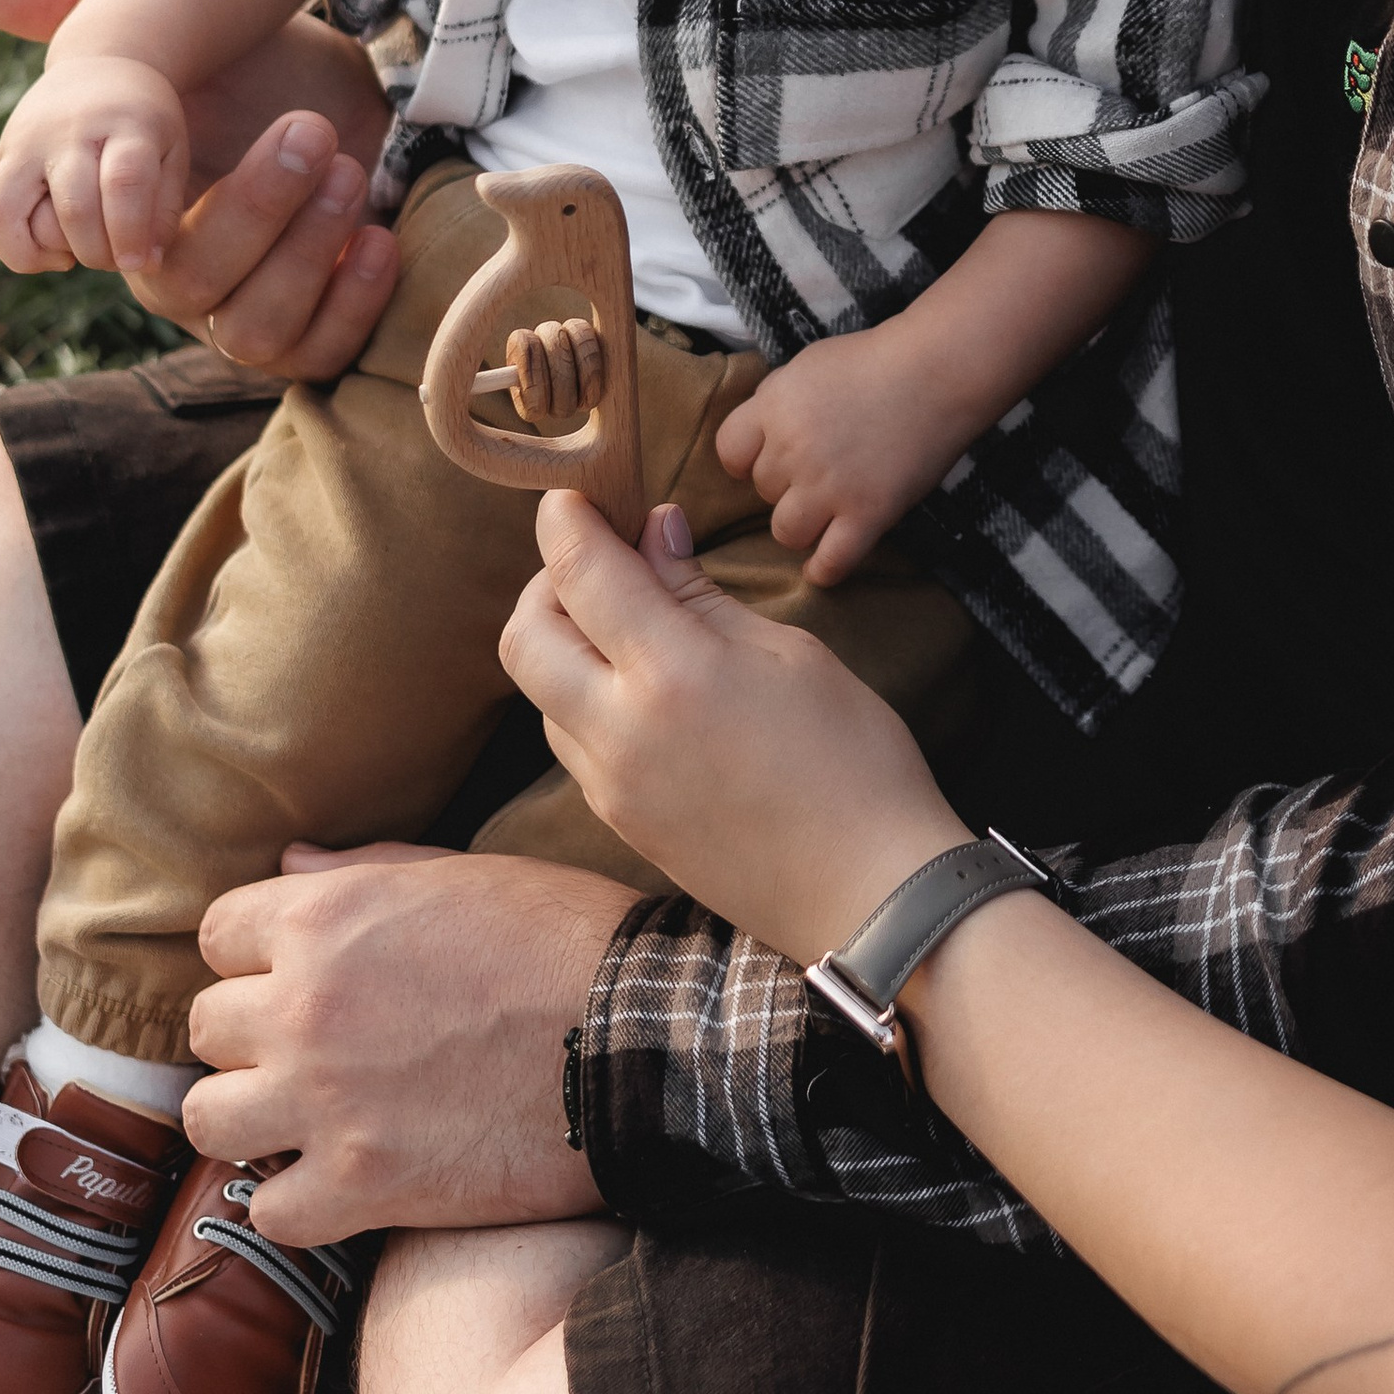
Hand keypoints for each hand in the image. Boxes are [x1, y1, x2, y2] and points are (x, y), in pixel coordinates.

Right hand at [0, 0, 400, 379]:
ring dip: (307, 251)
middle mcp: (181, 282)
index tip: (176, 146)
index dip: (126, 211)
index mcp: (130, 225)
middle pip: (187, 284)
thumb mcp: (168, 33)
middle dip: (254, 208)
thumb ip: (66, 2)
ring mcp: (246, 316)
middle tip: (311, 131)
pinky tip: (382, 237)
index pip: (96, 243)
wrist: (349, 113)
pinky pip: (321, 353)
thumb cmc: (248, 79)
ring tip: (351, 170)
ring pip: (255, 327)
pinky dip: (354, 302)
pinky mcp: (316, 335)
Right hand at [0, 50, 193, 275]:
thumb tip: (143, 266)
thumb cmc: (145, 124)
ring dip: (37, 254)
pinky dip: (10, 245)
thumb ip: (164, 211)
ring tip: (69, 257)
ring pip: (5, 212)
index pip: (123, 181)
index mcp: (126, 123)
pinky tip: (47, 246)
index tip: (136, 263)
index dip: (129, 232)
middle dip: (96, 252)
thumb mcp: (172, 153)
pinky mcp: (0, 156)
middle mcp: (68, 131)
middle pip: (73, 206)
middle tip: (114, 258)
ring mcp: (25, 142)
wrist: (99, 70)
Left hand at [182, 841, 639, 1246]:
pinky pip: (270, 1211)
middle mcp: (304, 1008)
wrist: (644, 1039)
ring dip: (254, 1118)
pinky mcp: (362, 1186)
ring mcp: (325, 1103)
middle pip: (207, 1028)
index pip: (219, 933)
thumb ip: (365, 873)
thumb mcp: (467, 875)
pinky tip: (341, 1184)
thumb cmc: (567, 940)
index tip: (293, 974)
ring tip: (307, 1119)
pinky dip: (300, 1202)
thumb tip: (288, 866)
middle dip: (253, 1036)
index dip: (255, 954)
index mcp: (327, 919)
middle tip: (313, 1049)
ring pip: (210, 1121)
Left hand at [501, 494, 968, 961]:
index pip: (580, 574)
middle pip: (524, 636)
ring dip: (563, 646)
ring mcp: (610, 788)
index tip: (571, 498)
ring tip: (630, 625)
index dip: (565, 522)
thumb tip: (653, 531)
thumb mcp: (788, 654)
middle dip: (546, 584)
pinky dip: (584, 698)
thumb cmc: (853, 761)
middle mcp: (619, 733)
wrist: (869, 895)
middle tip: (601, 563)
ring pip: (542, 693)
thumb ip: (700, 594)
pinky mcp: (618, 823)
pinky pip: (571, 744)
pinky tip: (644, 689)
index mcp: (671, 675)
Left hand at [711, 319, 980, 584]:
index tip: (770, 458)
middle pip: (763, 491)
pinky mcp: (868, 513)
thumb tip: (758, 436)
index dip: (748, 458)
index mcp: (775, 406)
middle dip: (787, 483)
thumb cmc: (875, 361)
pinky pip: (831, 561)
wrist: (939, 370)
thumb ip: (776, 402)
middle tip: (822, 468)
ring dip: (802, 525)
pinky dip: (823, 570)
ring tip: (825, 512)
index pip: (729, 452)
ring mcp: (830, 486)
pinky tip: (822, 566)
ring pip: (786, 532)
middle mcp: (793, 449)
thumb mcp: (808, 366)